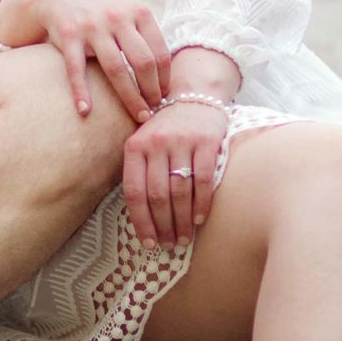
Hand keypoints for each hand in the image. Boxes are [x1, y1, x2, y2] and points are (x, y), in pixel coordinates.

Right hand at [0, 0, 169, 121]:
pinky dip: (81, 92)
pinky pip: (77, 69)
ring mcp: (93, 27)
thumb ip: (145, 35)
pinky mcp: (69, 36)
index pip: (160, 51)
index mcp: (138, 13)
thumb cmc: (100, 10)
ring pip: (116, 69)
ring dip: (130, 97)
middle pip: (143, 62)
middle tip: (153, 111)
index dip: (165, 78)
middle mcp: (118, 18)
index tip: (164, 97)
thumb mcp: (126, 12)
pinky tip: (85, 111)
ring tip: (138, 116)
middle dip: (152, 91)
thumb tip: (166, 73)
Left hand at [124, 98, 226, 245]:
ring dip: (182, 220)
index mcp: (135, 146)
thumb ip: (140, 173)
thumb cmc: (166, 130)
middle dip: (163, 226)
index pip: (135, 192)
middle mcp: (156, 143)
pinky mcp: (207, 141)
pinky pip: (203, 179)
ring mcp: (182, 141)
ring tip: (184, 237)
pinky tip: (199, 218)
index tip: (148, 243)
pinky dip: (201, 203)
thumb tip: (141, 220)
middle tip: (170, 245)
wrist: (194, 96)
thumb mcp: (144, 145)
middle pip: (157, 195)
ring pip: (179, 191)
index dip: (141, 221)